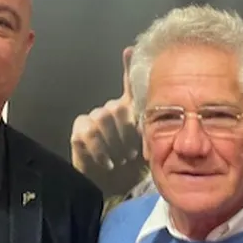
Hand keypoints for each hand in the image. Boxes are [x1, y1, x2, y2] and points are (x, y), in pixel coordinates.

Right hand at [70, 47, 145, 197]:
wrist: (116, 191)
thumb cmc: (134, 168)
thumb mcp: (152, 145)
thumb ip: (155, 123)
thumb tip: (162, 109)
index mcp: (130, 110)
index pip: (129, 84)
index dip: (127, 65)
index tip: (129, 51)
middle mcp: (112, 111)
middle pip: (116, 108)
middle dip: (124, 132)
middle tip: (131, 152)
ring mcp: (94, 120)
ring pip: (102, 117)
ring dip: (113, 142)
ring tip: (121, 158)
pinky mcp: (80, 132)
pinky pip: (87, 130)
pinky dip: (98, 147)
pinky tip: (107, 161)